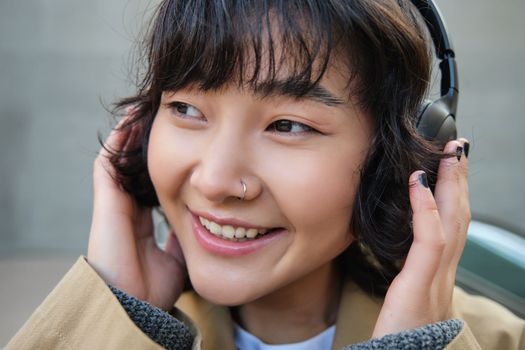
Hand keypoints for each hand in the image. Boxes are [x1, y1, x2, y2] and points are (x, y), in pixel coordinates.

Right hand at [87, 114, 186, 309]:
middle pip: (139, 168)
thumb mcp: (179, 257)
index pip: (155, 186)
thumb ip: (187, 239)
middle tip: (167, 122)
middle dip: (151, 146)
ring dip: (133, 136)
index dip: (168, 168)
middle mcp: (129, 208)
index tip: (184, 149)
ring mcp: (116, 202)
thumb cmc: (155, 287)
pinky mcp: (106, 200)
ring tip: (148, 112)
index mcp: (144, 223)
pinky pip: (109, 161)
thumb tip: (207, 226)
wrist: (134, 302)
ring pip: (122, 159)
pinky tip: (132, 120)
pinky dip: (119, 140)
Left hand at [372, 139, 470, 336]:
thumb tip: (403, 250)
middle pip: (459, 216)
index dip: (456, 194)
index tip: (452, 165)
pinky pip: (428, 242)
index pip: (454, 226)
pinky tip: (420, 183)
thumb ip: (411, 272)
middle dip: (459, 180)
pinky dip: (426, 209)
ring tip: (447, 155)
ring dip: (450, 184)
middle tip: (458, 148)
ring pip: (452, 222)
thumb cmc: (399, 334)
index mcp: (440, 275)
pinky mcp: (420, 286)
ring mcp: (437, 280)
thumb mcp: (408, 296)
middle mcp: (445, 274)